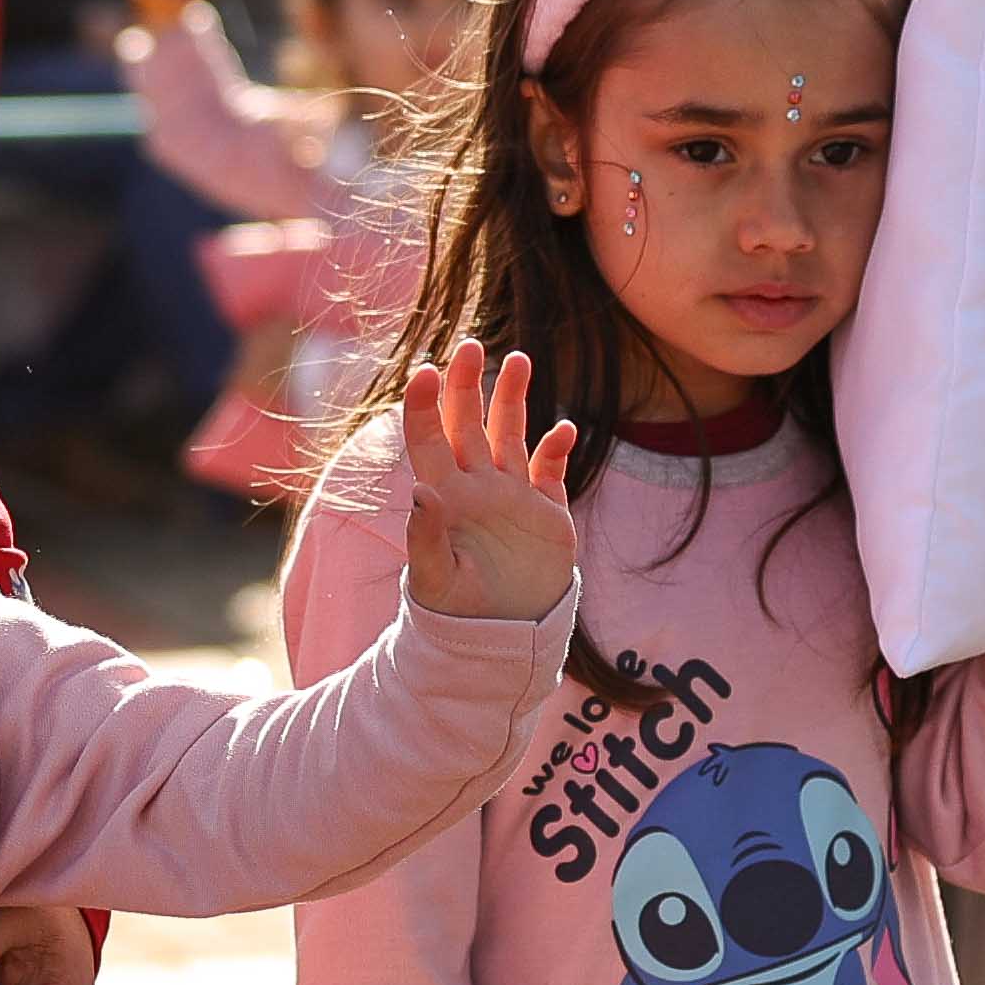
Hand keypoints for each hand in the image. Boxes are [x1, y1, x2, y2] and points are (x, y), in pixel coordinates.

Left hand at [397, 335, 583, 623]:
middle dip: (468, 384)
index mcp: (443, 496)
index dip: (424, 405)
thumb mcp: (435, 580)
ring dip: (513, 399)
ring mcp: (511, 496)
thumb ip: (425, 539)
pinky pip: (551, 470)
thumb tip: (421, 492)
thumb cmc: (456, 615)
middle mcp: (475, 487)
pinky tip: (564, 430)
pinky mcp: (546, 512)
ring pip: (510, 434)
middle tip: (471, 344)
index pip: (427, 438)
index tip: (424, 370)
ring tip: (519, 360)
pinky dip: (557, 449)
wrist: (501, 639)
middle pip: (468, 423)